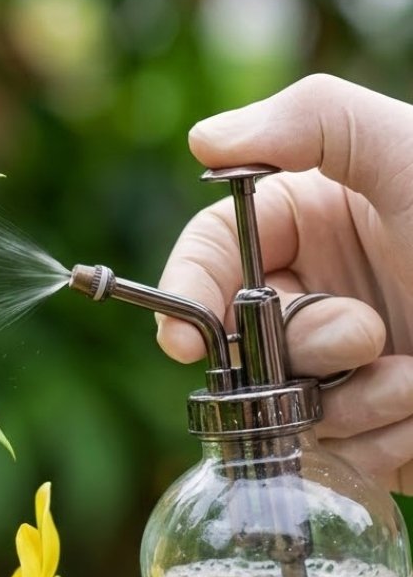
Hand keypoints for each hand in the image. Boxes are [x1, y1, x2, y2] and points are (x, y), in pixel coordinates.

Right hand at [158, 74, 412, 492]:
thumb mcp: (410, 154)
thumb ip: (309, 122)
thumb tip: (202, 139)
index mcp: (307, 227)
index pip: (210, 258)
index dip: (188, 296)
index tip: (185, 338)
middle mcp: (313, 296)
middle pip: (242, 340)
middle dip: (302, 346)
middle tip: (369, 334)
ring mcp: (339, 369)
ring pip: (282, 407)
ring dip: (352, 400)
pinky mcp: (370, 430)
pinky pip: (336, 454)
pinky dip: (382, 441)